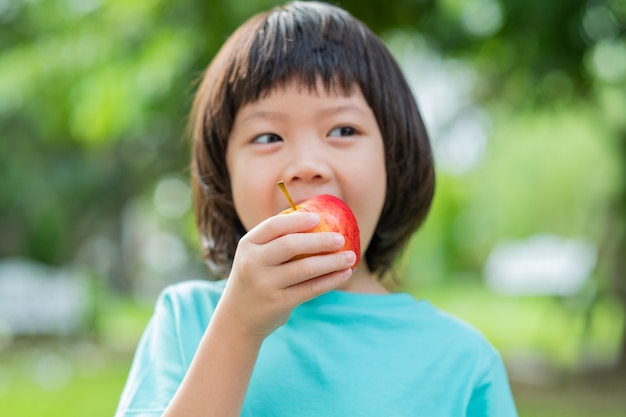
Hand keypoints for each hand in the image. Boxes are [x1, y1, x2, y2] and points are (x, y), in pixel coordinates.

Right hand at [214, 211, 356, 340]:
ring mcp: (265, 284)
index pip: (273, 226)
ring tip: (351, 256)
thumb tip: (316, 218)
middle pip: (290, 245)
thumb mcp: (255, 257)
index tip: (319, 218)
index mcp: (247, 245)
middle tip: (341, 238)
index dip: (297, 220)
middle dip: (319, 240)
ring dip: (332, 261)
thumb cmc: (255, 278)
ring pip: (305, 268)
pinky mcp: (278, 303)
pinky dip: (330, 280)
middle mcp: (253, 263)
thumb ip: (276, 240)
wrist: (237, 318)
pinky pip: (310, 289)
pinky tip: (344, 274)